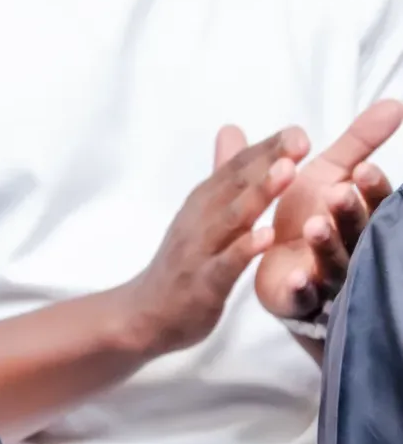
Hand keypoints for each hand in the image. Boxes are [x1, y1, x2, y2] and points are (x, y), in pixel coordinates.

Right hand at [124, 126, 304, 355]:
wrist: (143, 314)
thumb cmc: (180, 265)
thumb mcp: (201, 214)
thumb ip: (222, 175)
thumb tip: (233, 130)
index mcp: (202, 203)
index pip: (235, 168)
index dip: (265, 148)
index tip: (297, 131)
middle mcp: (199, 219)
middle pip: (234, 184)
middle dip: (267, 161)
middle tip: (299, 139)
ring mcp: (199, 251)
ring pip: (231, 218)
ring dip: (258, 194)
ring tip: (287, 172)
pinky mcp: (201, 284)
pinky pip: (225, 264)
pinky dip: (244, 249)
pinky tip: (267, 236)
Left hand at [256, 101, 400, 321]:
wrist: (280, 265)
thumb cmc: (308, 213)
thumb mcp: (331, 171)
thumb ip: (358, 142)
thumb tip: (396, 103)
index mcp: (354, 213)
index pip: (370, 200)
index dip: (370, 188)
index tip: (364, 169)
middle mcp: (348, 244)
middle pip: (355, 230)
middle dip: (350, 212)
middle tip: (338, 193)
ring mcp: (326, 273)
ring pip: (332, 260)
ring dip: (325, 243)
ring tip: (315, 225)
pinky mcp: (300, 296)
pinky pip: (304, 294)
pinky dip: (303, 286)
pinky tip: (298, 277)